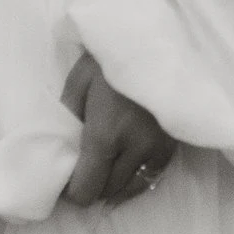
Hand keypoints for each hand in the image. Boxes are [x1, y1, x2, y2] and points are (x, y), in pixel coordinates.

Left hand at [61, 54, 178, 206]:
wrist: (155, 40)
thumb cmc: (111, 57)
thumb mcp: (79, 82)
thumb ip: (68, 119)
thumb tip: (62, 149)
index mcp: (105, 135)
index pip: (86, 188)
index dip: (71, 193)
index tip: (63, 183)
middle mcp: (133, 149)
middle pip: (106, 191)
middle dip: (89, 187)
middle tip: (77, 175)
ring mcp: (156, 149)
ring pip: (129, 188)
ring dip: (111, 186)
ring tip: (99, 175)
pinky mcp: (171, 145)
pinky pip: (150, 178)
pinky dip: (133, 182)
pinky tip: (122, 177)